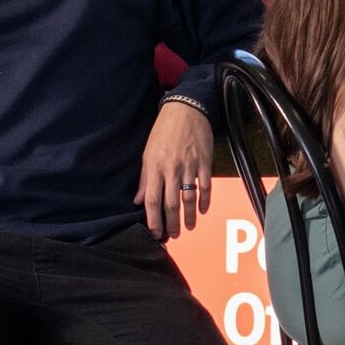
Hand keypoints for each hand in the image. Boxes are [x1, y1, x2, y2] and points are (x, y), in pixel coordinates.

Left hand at [138, 100, 216, 241]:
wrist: (186, 109)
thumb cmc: (164, 131)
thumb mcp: (148, 152)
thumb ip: (145, 178)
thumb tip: (139, 200)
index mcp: (155, 167)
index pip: (152, 200)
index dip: (153, 219)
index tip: (155, 232)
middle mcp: (172, 169)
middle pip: (171, 204)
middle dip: (171, 223)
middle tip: (173, 235)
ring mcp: (189, 166)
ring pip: (189, 198)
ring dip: (189, 216)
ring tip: (188, 227)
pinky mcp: (204, 162)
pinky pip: (205, 186)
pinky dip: (204, 201)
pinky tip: (202, 210)